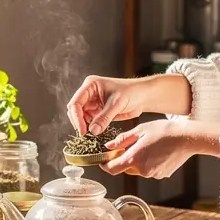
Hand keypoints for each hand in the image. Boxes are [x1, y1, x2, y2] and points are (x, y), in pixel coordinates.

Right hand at [67, 73, 191, 135]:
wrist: (143, 96)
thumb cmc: (132, 92)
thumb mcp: (117, 104)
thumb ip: (104, 118)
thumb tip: (92, 131)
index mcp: (90, 85)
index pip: (76, 102)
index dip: (76, 117)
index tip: (82, 130)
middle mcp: (89, 93)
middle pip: (75, 110)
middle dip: (79, 122)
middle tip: (85, 134)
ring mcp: (93, 102)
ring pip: (81, 117)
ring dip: (84, 125)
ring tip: (91, 134)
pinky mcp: (98, 111)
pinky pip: (90, 121)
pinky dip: (91, 128)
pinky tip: (96, 132)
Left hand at [101, 118, 219, 178]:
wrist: (187, 138)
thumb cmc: (165, 131)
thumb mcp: (140, 131)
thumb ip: (122, 140)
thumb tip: (109, 147)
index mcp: (134, 159)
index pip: (112, 169)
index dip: (105, 166)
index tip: (103, 161)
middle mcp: (143, 170)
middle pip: (126, 168)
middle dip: (125, 159)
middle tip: (131, 146)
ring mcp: (153, 174)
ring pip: (138, 169)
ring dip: (138, 161)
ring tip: (148, 146)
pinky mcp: (162, 175)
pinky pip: (150, 170)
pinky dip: (149, 163)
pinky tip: (157, 151)